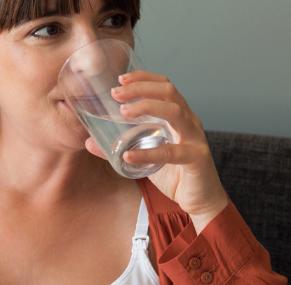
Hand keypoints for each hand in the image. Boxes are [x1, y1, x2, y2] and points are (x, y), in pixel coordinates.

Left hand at [85, 70, 229, 231]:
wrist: (200, 200)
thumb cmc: (175, 175)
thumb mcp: (144, 157)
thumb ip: (122, 147)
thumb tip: (90, 142)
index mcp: (179, 116)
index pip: (164, 86)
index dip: (143, 78)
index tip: (120, 79)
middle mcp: (189, 121)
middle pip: (168, 91)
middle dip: (141, 88)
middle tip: (116, 93)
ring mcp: (195, 138)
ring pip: (174, 111)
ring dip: (147, 107)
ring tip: (124, 112)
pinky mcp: (197, 158)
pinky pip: (171, 152)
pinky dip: (148, 153)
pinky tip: (128, 156)